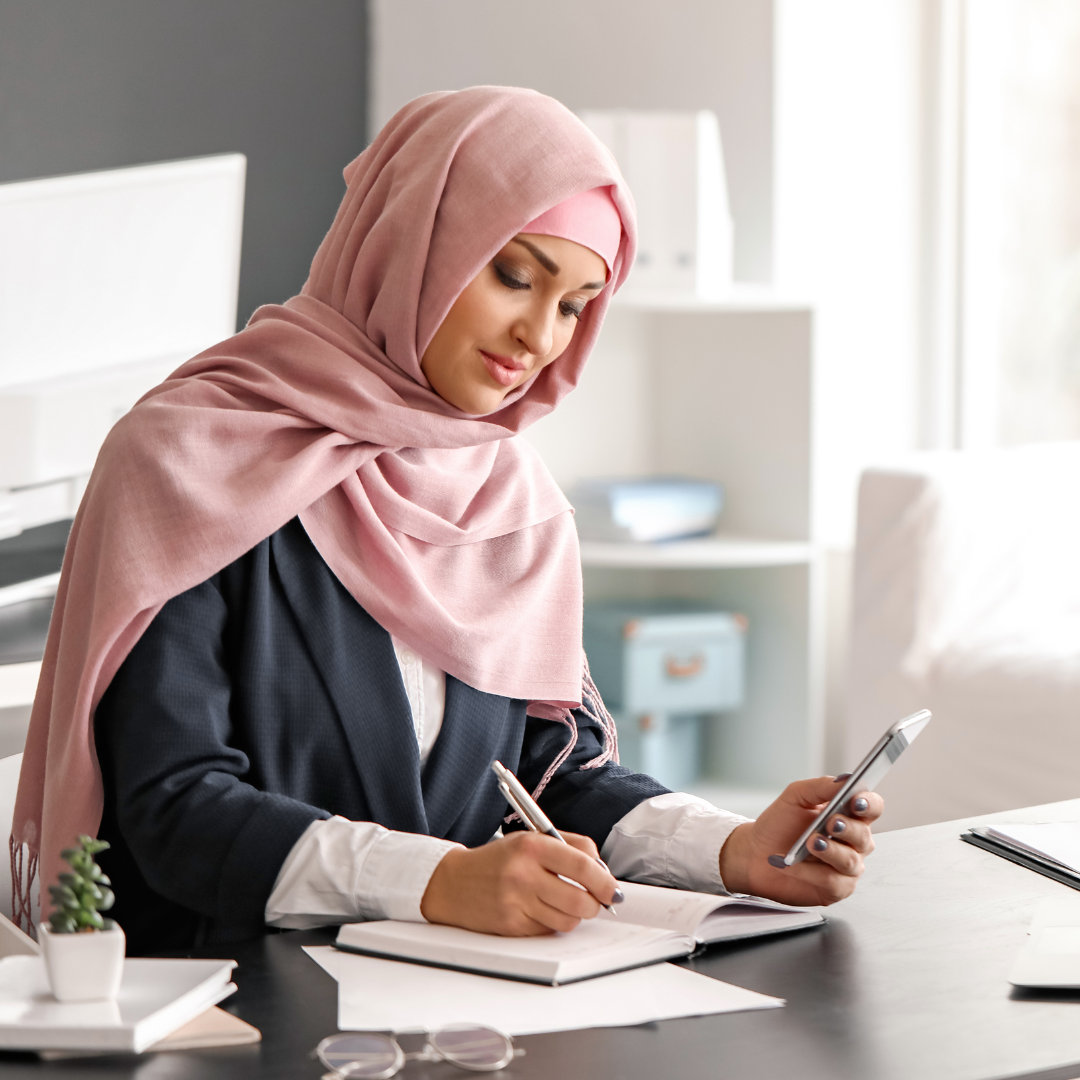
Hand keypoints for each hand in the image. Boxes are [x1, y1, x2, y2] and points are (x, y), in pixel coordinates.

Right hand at [420, 830, 620, 935]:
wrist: (452, 882)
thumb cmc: (499, 860)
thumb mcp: (531, 839)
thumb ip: (570, 847)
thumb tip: (603, 871)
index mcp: (532, 846)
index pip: (581, 865)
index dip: (604, 881)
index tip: (613, 889)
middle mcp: (523, 874)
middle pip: (580, 899)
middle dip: (594, 904)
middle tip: (593, 900)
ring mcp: (516, 902)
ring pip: (568, 920)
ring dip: (574, 915)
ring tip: (563, 902)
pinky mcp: (511, 926)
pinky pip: (548, 930)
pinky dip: (553, 923)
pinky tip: (541, 910)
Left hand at [718, 776, 883, 906]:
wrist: (755, 853)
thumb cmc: (779, 824)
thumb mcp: (796, 796)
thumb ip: (821, 787)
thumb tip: (844, 780)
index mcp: (848, 815)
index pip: (871, 807)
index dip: (869, 804)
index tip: (856, 801)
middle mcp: (852, 842)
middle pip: (864, 836)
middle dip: (849, 829)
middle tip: (831, 823)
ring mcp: (846, 867)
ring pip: (851, 861)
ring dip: (831, 851)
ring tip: (812, 842)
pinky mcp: (835, 889)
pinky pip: (834, 882)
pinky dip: (812, 873)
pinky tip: (796, 865)